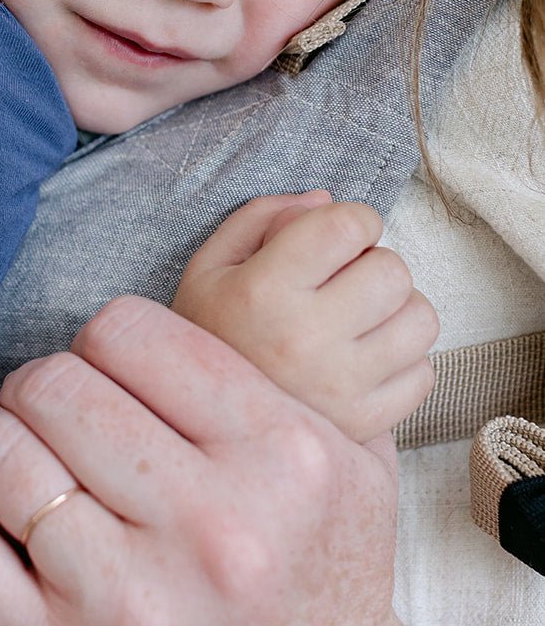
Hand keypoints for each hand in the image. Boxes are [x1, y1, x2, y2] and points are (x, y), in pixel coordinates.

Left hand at [0, 297, 414, 625]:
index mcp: (281, 457)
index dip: (105, 336)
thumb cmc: (326, 587)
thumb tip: (240, 266)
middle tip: (51, 400)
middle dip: (44, 379)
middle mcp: (209, 527)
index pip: (132, 333)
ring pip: (3, 452)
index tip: (105, 364)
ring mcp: (125, 600)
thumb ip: (290, 370)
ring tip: (1, 429)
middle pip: (60, 384)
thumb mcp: (356, 466)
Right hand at [173, 194, 437, 440]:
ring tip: (360, 318)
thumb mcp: (210, 264)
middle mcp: (307, 339)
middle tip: (345, 280)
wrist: (202, 426)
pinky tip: (364, 358)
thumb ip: (261, 217)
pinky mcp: (366, 424)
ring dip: (396, 309)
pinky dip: (402, 359)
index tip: (339, 236)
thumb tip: (328, 199)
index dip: (354, 219)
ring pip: (421, 319)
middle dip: (374, 263)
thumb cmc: (209, 332)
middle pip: (394, 270)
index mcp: (264, 291)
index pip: (347, 226)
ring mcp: (342, 387)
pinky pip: (423, 372)